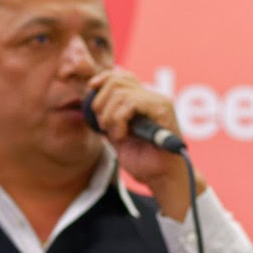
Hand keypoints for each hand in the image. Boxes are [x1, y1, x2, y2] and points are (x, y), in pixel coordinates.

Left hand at [85, 68, 204, 219]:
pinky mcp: (162, 110)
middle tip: (102, 125)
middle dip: (101, 101)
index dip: (104, 78)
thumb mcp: (118, 135)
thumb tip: (91, 102)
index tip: (91, 88)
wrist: (161, 177)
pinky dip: (119, 120)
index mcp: (144, 100)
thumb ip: (109, 118)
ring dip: (109, 115)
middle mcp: (153, 97)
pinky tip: (122, 136)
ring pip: (121, 93)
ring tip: (113, 133)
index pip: (122, 76)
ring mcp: (159, 101)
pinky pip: (130, 104)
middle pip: (118, 81)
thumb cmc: (143, 161)